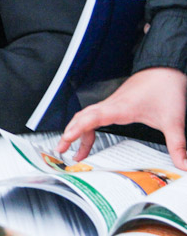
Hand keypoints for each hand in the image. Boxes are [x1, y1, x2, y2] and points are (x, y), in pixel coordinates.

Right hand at [56, 68, 186, 169]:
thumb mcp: (173, 121)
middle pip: (82, 118)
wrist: (166, 70)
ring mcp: (111, 104)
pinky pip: (94, 116)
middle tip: (61, 151)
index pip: (90, 118)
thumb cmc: (165, 89)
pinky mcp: (115, 105)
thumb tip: (183, 164)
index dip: (76, 130)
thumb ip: (178, 145)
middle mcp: (111, 105)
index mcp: (119, 108)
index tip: (65, 141)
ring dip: (78, 132)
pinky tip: (91, 138)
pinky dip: (87, 127)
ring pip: (86, 117)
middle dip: (69, 135)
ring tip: (76, 152)